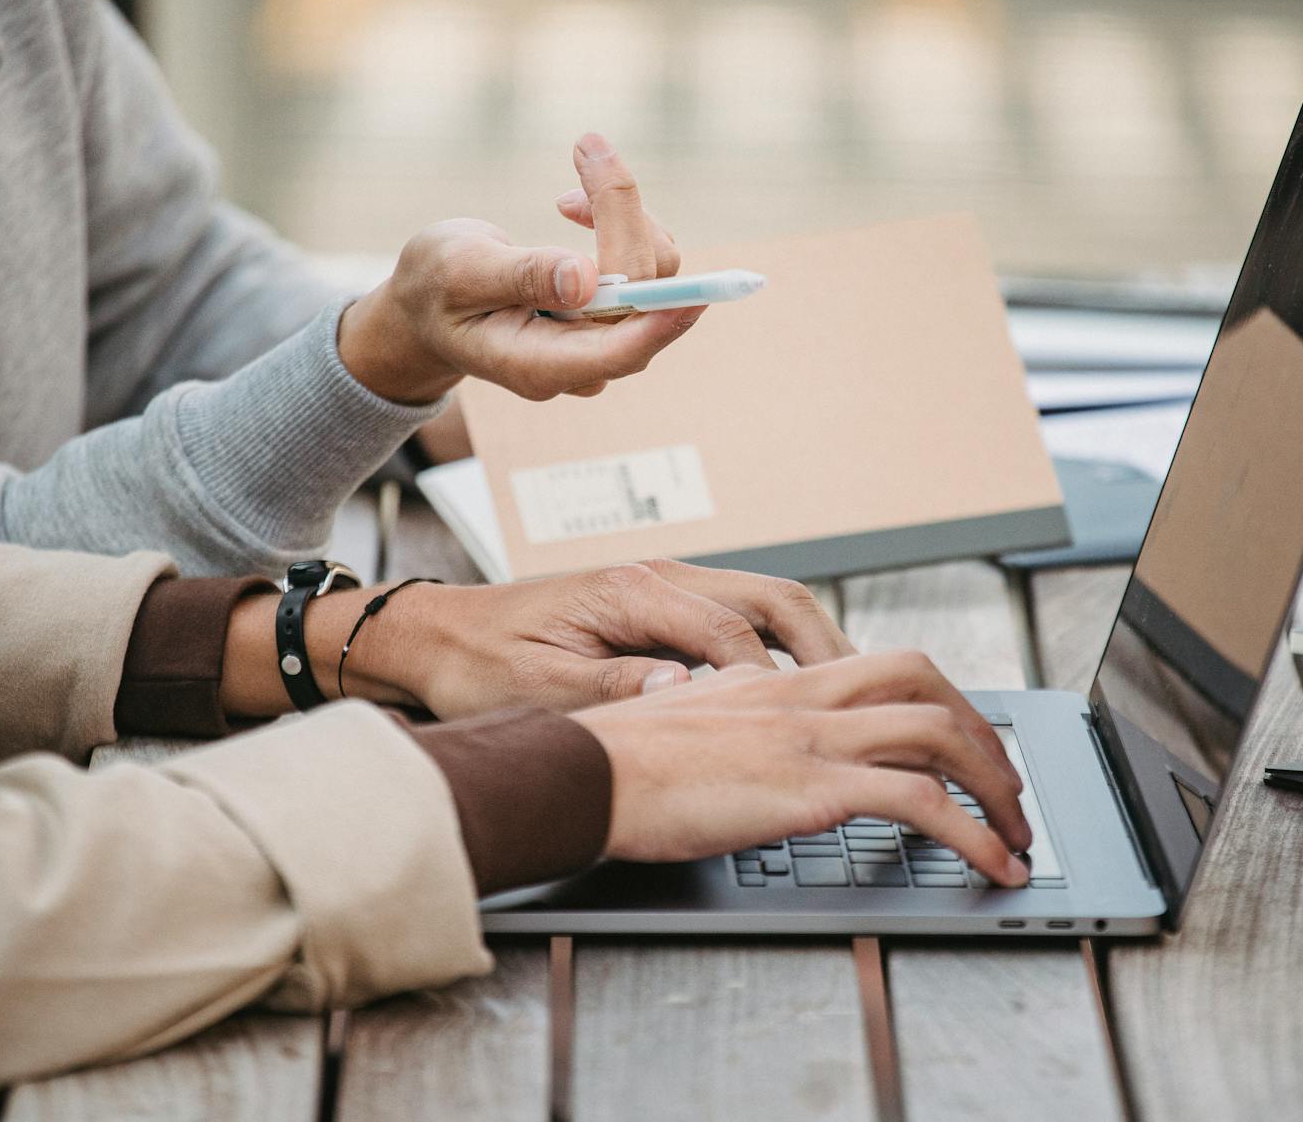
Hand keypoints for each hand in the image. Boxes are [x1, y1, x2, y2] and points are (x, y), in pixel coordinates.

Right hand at [337, 133, 694, 404]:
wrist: (427, 305)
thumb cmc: (434, 288)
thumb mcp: (458, 272)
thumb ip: (520, 276)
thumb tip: (584, 281)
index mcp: (537, 364)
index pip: (617, 351)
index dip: (659, 322)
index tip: (695, 296)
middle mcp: (580, 362)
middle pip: (640, 297)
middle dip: (623, 215)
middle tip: (587, 145)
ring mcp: (599, 342)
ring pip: (652, 277)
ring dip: (620, 213)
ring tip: (570, 178)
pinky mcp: (611, 315)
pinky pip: (644, 268)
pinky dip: (619, 221)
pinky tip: (576, 206)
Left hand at [340, 560, 856, 719]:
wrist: (433, 638)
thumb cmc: (478, 665)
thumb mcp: (539, 690)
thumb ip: (616, 689)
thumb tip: (686, 695)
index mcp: (632, 591)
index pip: (733, 631)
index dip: (774, 682)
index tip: (804, 725)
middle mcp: (659, 578)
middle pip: (775, 598)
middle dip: (827, 649)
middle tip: (868, 705)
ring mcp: (664, 588)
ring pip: (768, 603)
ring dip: (814, 646)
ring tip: (852, 699)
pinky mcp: (660, 609)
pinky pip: (743, 618)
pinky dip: (783, 650)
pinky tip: (799, 692)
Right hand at [571, 653, 1032, 886]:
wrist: (580, 774)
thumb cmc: (612, 761)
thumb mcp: (684, 722)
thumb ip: (728, 723)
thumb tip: (743, 744)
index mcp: (775, 684)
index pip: (883, 667)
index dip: (939, 701)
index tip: (962, 743)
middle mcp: (803, 699)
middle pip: (927, 684)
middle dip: (984, 735)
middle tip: (1007, 787)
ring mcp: (811, 739)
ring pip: (940, 735)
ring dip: (996, 788)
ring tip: (1017, 837)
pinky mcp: (810, 790)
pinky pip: (921, 803)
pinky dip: (974, 834)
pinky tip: (991, 866)